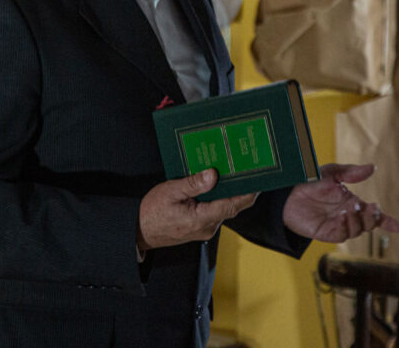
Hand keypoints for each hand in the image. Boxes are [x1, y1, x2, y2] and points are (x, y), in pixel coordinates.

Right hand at [137, 169, 257, 251]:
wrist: (139, 231)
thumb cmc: (152, 212)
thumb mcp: (171, 192)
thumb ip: (193, 184)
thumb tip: (213, 174)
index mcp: (202, 219)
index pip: (233, 204)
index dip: (248, 191)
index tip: (258, 177)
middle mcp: (208, 226)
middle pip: (232, 206)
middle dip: (241, 188)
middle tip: (247, 168)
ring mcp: (206, 228)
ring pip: (225, 208)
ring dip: (230, 192)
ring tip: (233, 171)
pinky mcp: (201, 227)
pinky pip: (216, 210)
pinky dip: (219, 197)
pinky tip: (217, 184)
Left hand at [282, 163, 398, 242]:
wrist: (287, 193)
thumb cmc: (309, 180)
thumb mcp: (332, 173)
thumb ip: (352, 172)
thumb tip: (372, 167)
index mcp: (352, 202)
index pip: (373, 215)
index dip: (387, 221)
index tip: (398, 227)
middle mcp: (348, 216)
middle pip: (369, 223)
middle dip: (373, 217)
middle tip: (370, 207)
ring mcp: (338, 225)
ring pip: (358, 230)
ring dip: (358, 220)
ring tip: (350, 208)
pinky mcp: (326, 232)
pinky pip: (342, 234)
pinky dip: (346, 226)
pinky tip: (342, 216)